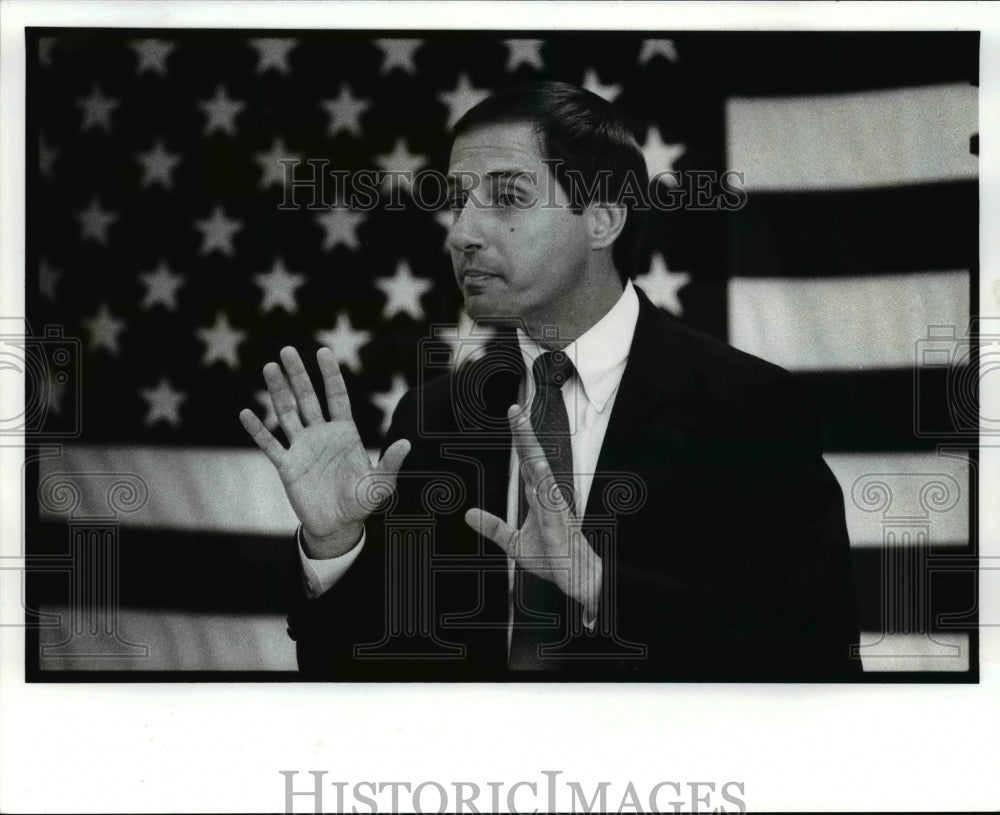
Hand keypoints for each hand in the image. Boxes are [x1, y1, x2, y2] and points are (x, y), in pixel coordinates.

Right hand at [239, 346, 410, 558]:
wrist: (338, 525)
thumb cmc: (361, 502)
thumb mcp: (380, 483)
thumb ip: (391, 463)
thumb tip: (406, 443)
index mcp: (344, 433)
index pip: (336, 396)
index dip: (330, 375)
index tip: (323, 351)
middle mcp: (321, 434)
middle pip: (307, 398)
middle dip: (298, 375)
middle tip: (287, 350)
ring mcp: (302, 448)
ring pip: (287, 413)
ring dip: (277, 391)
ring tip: (269, 367)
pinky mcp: (287, 466)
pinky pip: (270, 444)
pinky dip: (258, 430)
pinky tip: (246, 413)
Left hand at [464, 404, 601, 617]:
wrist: (577, 583)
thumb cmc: (552, 560)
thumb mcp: (515, 544)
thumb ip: (494, 528)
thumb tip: (467, 514)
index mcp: (538, 497)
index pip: (527, 461)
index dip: (519, 438)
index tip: (513, 413)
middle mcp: (548, 498)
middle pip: (534, 460)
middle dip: (525, 435)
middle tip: (515, 409)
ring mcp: (555, 512)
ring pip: (543, 476)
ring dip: (533, 454)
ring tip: (524, 432)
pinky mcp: (560, 529)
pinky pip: (551, 507)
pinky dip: (544, 491)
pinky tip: (537, 475)